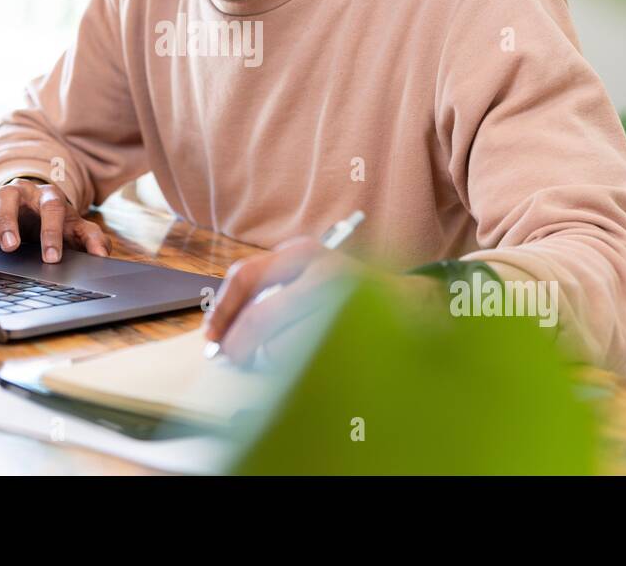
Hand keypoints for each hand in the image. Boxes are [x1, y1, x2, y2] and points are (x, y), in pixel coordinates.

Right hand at [0, 179, 110, 263]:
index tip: (51, 257)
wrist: (31, 205)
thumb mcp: (74, 228)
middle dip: (11, 222)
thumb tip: (103, 255)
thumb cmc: (53, 220)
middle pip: (13, 198)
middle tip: (10, 246)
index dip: (51, 232)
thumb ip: (91, 238)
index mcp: (48, 196)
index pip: (51, 208)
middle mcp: (22, 191)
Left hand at [203, 235, 360, 364]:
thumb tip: (224, 333)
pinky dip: (303, 371)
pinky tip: (313, 365)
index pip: (246, 276)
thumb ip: (268, 296)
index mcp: (302, 254)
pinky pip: (314, 362)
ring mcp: (345, 300)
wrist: (413, 304)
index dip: (224, 310)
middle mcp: (323, 270)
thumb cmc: (349, 294)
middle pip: (264, 315)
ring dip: (277, 362)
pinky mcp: (360, 330)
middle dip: (242, 344)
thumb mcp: (305, 279)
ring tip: (289, 361)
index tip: (213, 336)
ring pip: (287, 345)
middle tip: (234, 361)